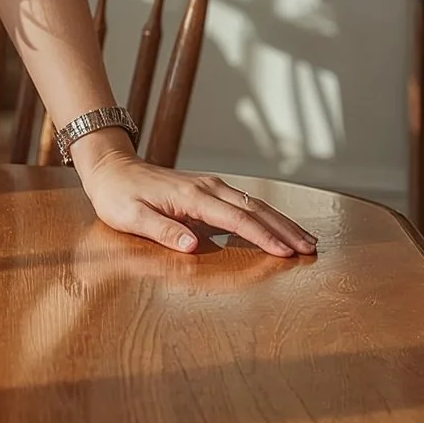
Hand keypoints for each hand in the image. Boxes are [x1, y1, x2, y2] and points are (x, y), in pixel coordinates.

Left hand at [76, 147, 318, 257]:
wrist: (111, 168)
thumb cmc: (117, 196)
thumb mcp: (131, 217)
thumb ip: (161, 230)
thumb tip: (191, 247)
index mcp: (191, 196)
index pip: (235, 219)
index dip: (262, 237)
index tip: (286, 254)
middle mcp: (207, 187)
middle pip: (255, 209)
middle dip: (285, 229)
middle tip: (311, 249)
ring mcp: (210, 185)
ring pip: (254, 203)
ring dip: (282, 221)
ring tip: (307, 240)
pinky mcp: (209, 189)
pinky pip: (245, 202)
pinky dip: (267, 215)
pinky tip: (280, 226)